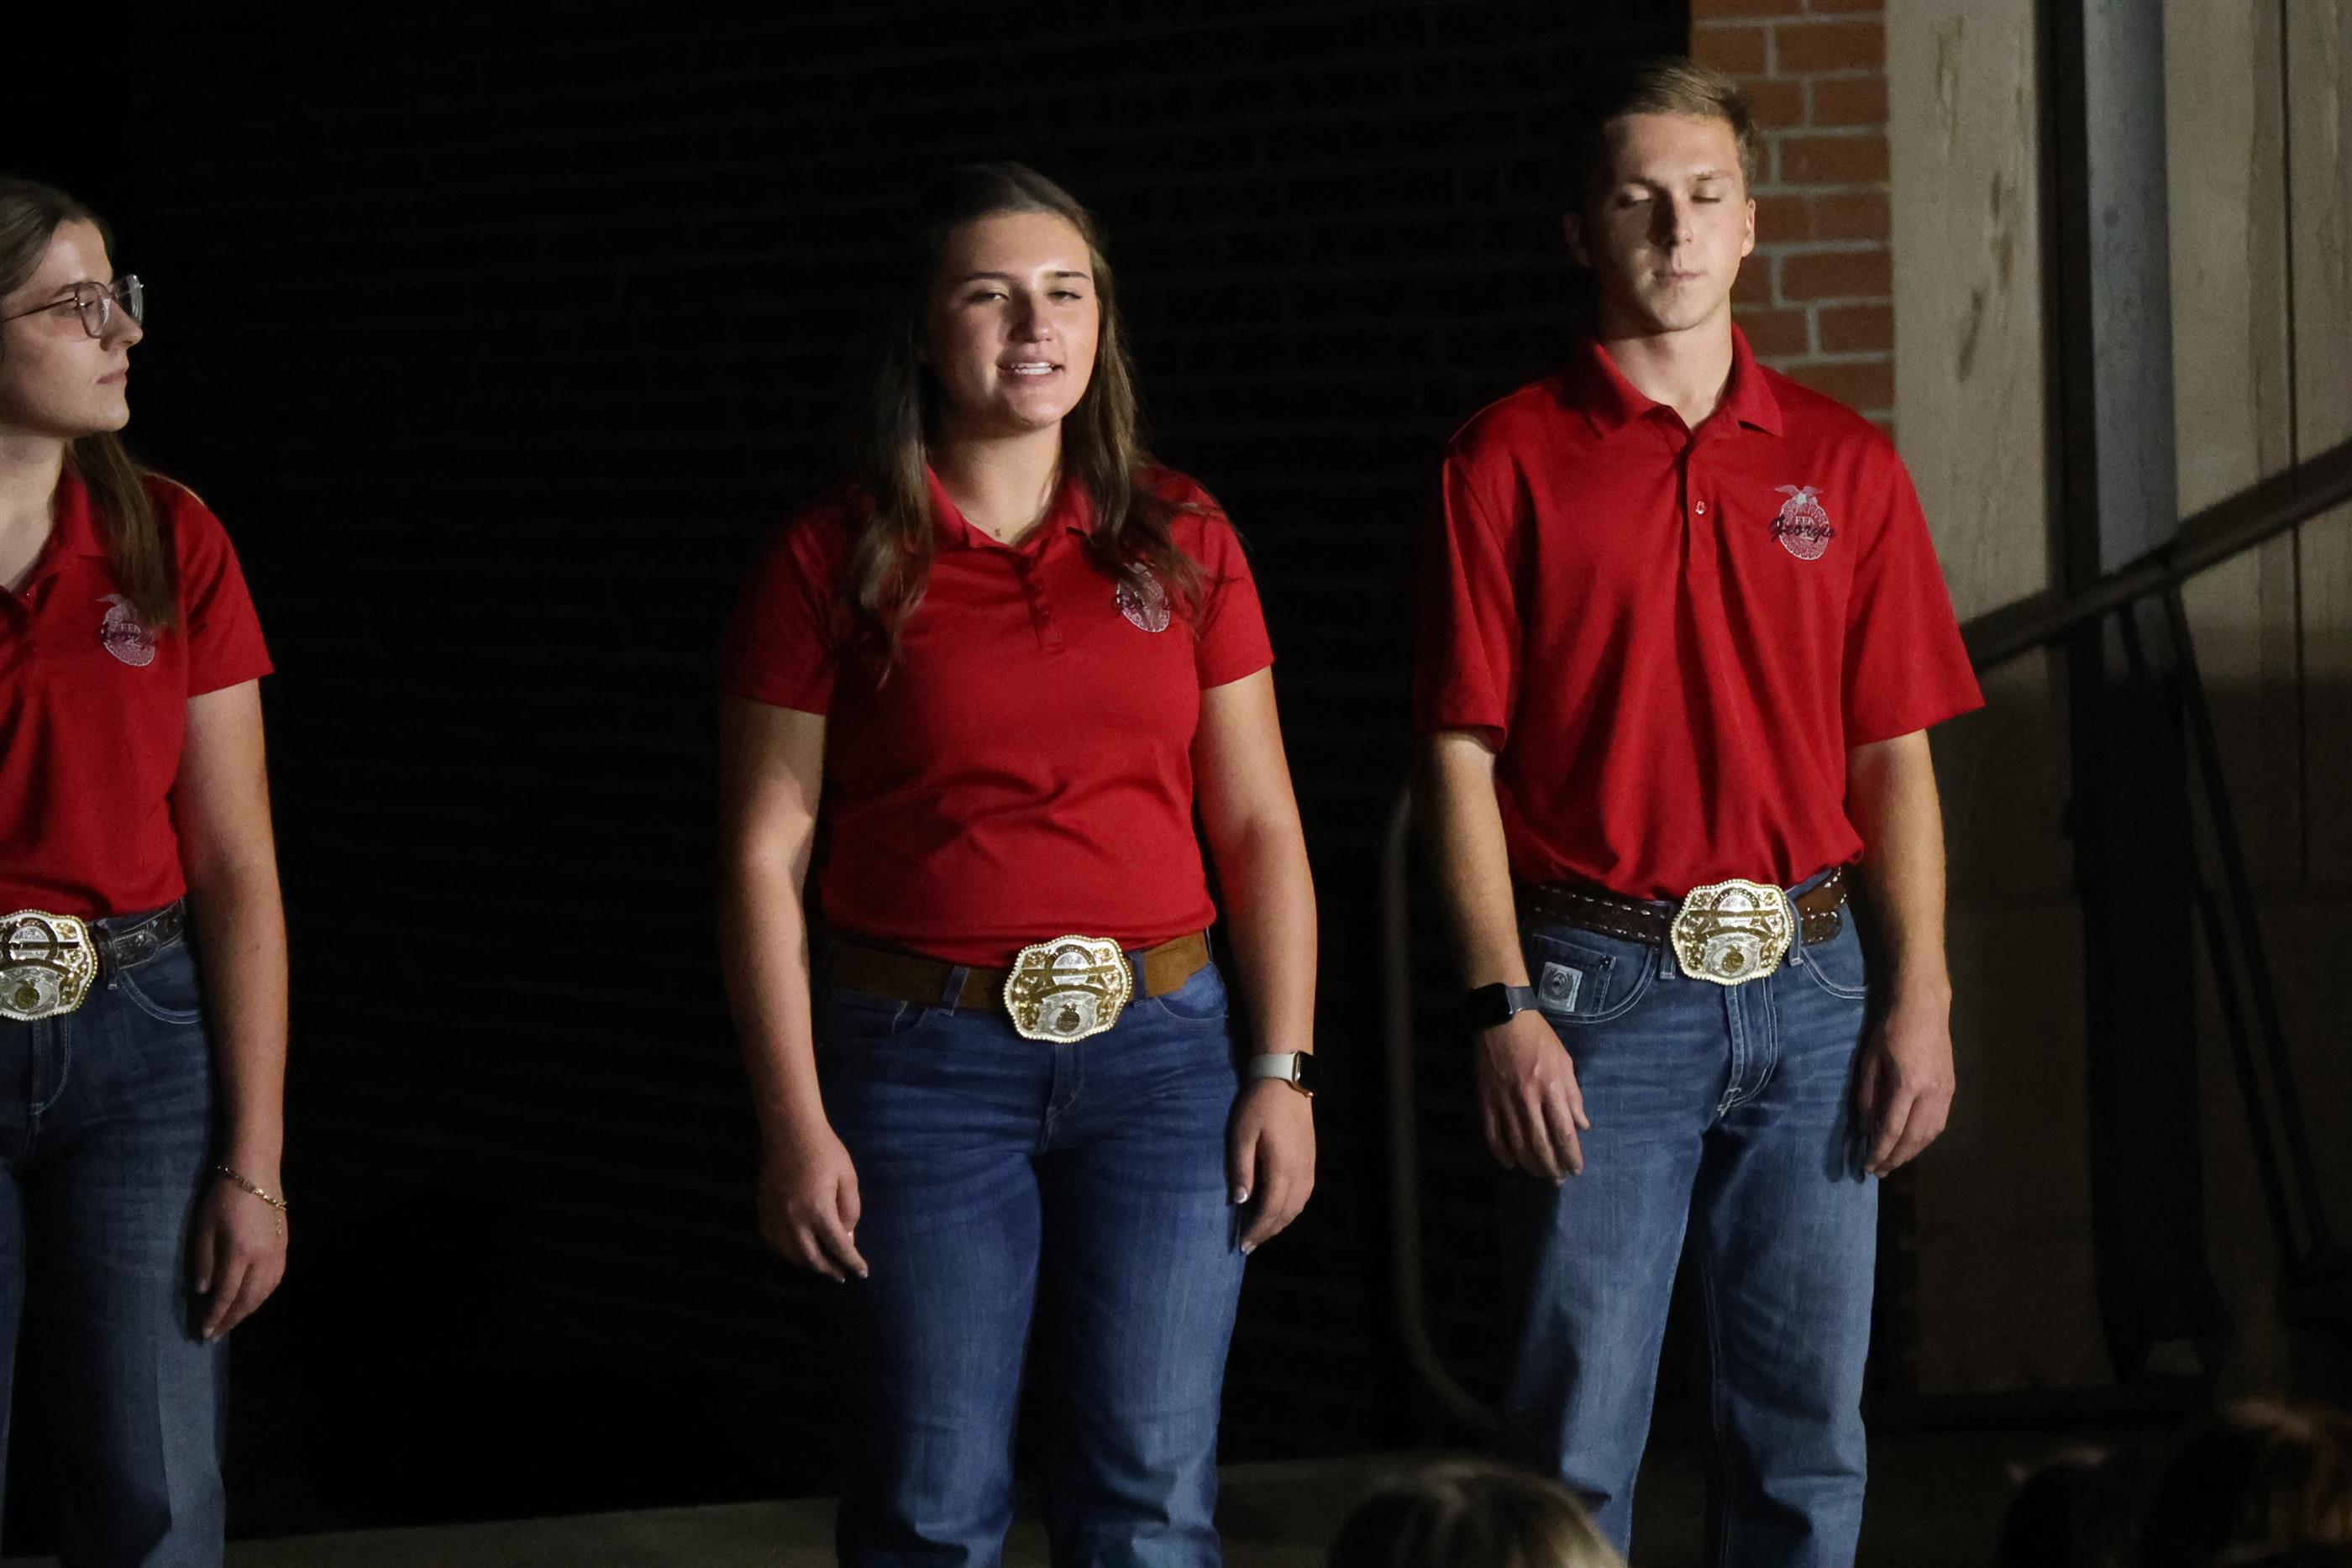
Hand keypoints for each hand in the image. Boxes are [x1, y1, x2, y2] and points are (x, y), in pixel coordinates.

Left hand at [190, 1170, 287, 1341]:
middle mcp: (262, 1258)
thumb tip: (203, 1291)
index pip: (226, 1295)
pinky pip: (275, 1280)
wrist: (255, 1170)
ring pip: (265, 1292)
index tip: (203, 1332)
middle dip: (231, 1319)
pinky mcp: (284, 1246)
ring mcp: (277, 1253)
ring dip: (248, 1311)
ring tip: (233, 1320)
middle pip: (248, 1299)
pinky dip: (263, 1295)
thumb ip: (203, 1262)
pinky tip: (254, 1298)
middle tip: (216, 1334)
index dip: (214, 1316)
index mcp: (239, 1253)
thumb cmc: (222, 1196)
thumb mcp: (203, 1228)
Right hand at [756, 1120, 868, 1280]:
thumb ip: (850, 1211)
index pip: (839, 1247)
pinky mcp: (763, 1210)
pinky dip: (786, 1251)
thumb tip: (847, 1239)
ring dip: (807, 1264)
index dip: (852, 1262)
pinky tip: (796, 1251)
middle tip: (840, 1276)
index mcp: (819, 1211)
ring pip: (790, 1253)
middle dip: (828, 1270)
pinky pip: (773, 1241)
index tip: (862, 1273)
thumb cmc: (825, 1151)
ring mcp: (775, 1216)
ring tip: (821, 1266)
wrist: (790, 1131)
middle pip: (811, 1258)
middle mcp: (794, 1220)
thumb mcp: (848, 1179)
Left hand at [1228, 1078, 1314, 1254]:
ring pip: (1297, 1207)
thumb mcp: (1242, 1135)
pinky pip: (1304, 1196)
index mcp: (1282, 1169)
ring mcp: (1309, 1167)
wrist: (1286, 1081)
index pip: (1269, 1211)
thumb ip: (1241, 1169)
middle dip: (1267, 1232)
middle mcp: (1300, 1174)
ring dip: (1280, 1222)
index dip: (1256, 1230)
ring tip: (1262, 1230)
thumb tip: (1239, 1201)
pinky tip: (1279, 1209)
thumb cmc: (1259, 1106)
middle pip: (1285, 1214)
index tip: (1242, 1245)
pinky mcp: (1311, 1160)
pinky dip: (1291, 1209)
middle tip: (1249, 1244)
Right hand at [1475, 1008, 1588, 1180]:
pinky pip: (1492, 1134)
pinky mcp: (1486, 1100)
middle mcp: (1528, 1100)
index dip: (1571, 1156)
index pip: (1564, 1133)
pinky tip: (1511, 1163)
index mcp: (1551, 1089)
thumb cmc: (1538, 1038)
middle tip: (1558, 1180)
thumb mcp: (1565, 1061)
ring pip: (1517, 1144)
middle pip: (1541, 1144)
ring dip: (1530, 1164)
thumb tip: (1582, 1125)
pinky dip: (1501, 1153)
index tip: (1576, 1170)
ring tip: (1539, 1174)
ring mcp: (1504, 1102)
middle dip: (1552, 1166)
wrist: (1501, 1019)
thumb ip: (1573, 1095)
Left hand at [1855, 988, 1954, 1175]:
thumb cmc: (1890, 1030)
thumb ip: (1867, 1097)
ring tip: (1893, 1163)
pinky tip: (1911, 1144)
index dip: (1880, 1151)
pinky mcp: (1951, 1088)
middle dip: (1896, 1158)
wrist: (1924, 1007)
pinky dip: (1925, 1139)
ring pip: (1931, 1134)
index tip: (1868, 1166)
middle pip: (1915, 1138)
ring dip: (1912, 1153)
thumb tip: (1866, 1129)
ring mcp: (1946, 1091)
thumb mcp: (1869, 1061)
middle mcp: (1932, 1093)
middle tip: (1879, 1173)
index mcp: (1909, 1084)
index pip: (1893, 1129)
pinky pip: (1939, 1123)